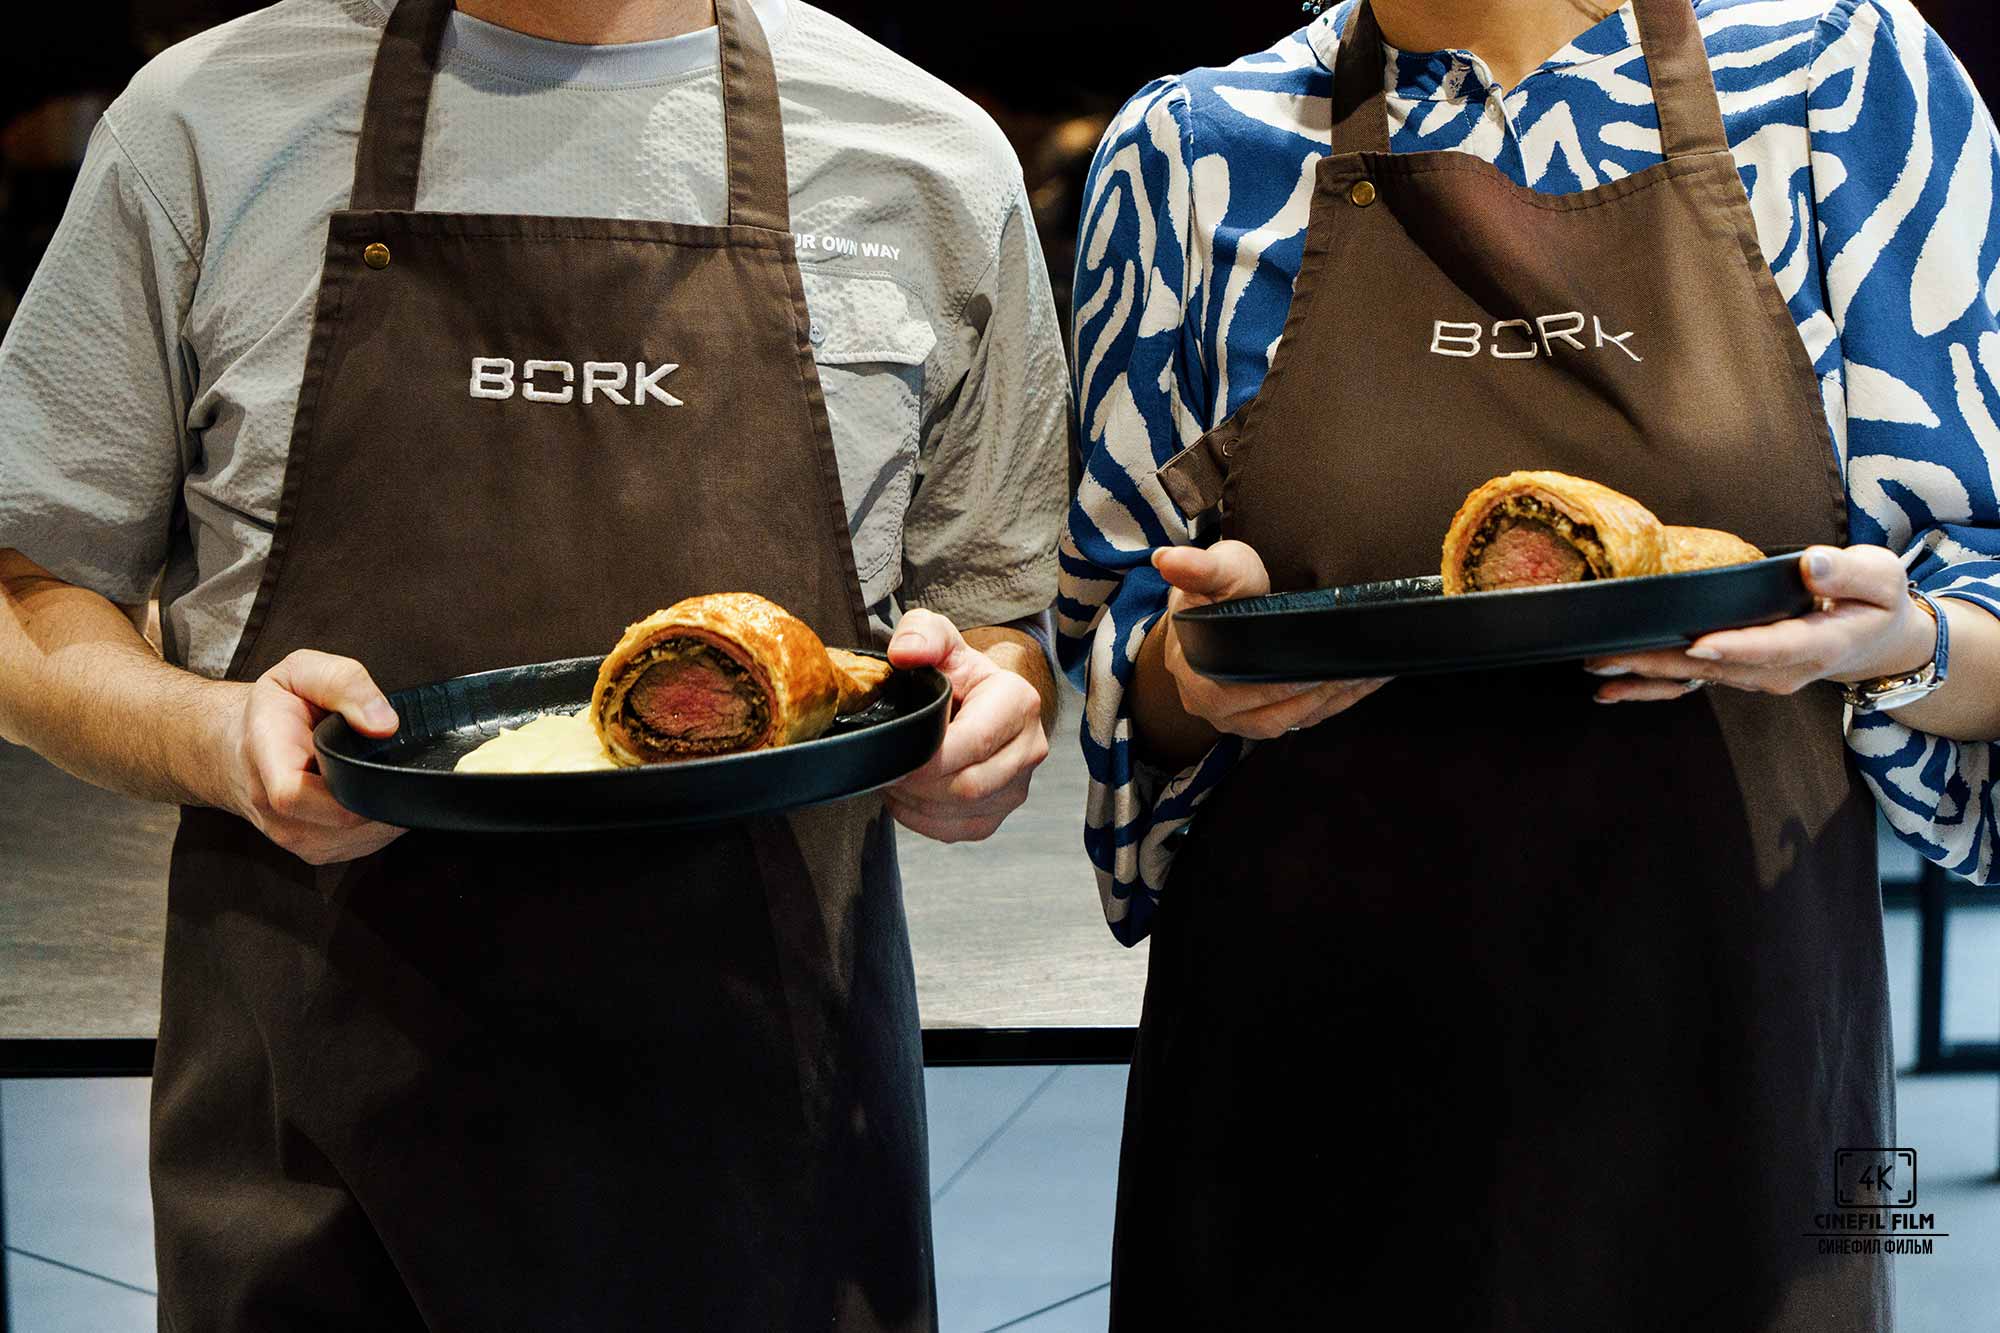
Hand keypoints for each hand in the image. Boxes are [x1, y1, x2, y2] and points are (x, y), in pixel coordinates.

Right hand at [211, 649, 407, 863]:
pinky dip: (381, 820)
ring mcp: (296, 838)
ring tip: (375, 771)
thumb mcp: (301, 672)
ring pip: (364, 836)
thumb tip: (385, 725)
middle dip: (383, 789)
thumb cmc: (276, 708)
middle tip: (390, 756)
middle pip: (346, 820)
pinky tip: (372, 791)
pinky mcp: (317, 851)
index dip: (348, 782)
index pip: (294, 794)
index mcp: (267, 761)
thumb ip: (343, 684)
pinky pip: (365, 844)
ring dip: (385, 806)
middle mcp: (276, 812)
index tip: (377, 753)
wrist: (241, 746)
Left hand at [885, 609, 1048, 842]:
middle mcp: (1030, 747)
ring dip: (916, 800)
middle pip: (967, 786)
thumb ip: (921, 635)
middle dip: (918, 781)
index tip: (893, 750)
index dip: (927, 755)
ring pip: (961, 811)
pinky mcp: (999, 813)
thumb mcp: (939, 638)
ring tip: (897, 772)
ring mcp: (1018, 786)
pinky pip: (956, 830)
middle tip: (887, 764)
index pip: (973, 743)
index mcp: (1019, 702)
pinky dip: (921, 818)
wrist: (978, 699)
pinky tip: (908, 793)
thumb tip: (906, 654)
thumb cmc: (956, 671)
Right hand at [1154, 541, 1389, 738]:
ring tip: (1368, 674)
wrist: (1206, 611)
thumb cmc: (1215, 588)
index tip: (1327, 663)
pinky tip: (1361, 683)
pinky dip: (1334, 705)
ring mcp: (1235, 719)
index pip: (1246, 687)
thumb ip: (1200, 567)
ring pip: (1289, 720)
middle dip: (1320, 691)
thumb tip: (1167, 559)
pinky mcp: (1259, 721)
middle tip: (1359, 666)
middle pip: (1272, 710)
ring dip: (1332, 701)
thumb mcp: (1214, 569)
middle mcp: (1211, 706)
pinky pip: (1299, 721)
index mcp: (1195, 672)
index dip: (1288, 679)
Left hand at [1586, 545, 1935, 702]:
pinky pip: (1691, 683)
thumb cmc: (1875, 602)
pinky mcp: (1737, 674)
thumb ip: (1847, 572)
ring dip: (1646, 675)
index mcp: (1817, 645)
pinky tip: (1609, 690)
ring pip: (1696, 678)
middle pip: (1717, 667)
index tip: (1698, 644)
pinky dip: (1650, 688)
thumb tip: (1811, 565)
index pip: (1770, 647)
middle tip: (1613, 654)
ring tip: (1599, 667)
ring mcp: (1755, 677)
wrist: (1876, 639)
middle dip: (1664, 662)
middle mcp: (1780, 670)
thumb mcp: (1880, 577)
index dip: (1734, 647)